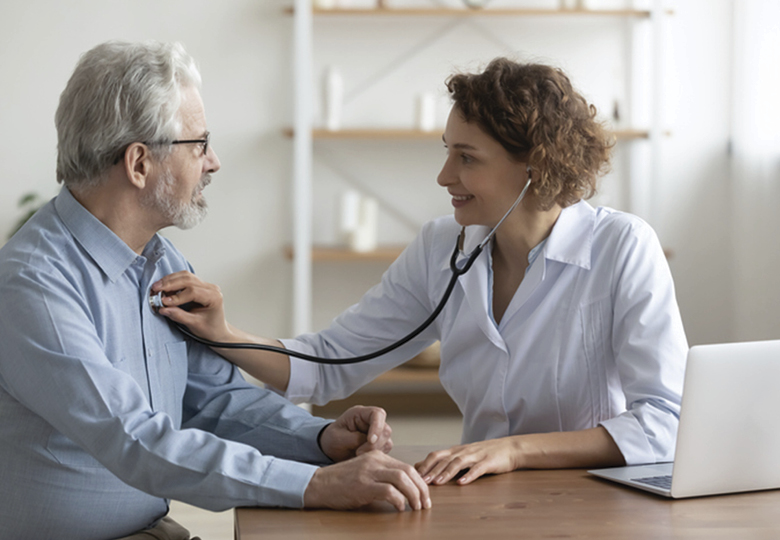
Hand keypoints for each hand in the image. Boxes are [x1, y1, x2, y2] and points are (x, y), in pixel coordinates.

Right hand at [151, 271, 230, 341]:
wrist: (216, 330)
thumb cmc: (210, 329)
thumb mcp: (194, 325)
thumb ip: (179, 316)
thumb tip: (163, 308)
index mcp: (214, 297)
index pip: (193, 291)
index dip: (177, 296)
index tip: (164, 302)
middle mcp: (211, 288)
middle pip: (188, 280)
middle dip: (170, 284)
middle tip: (155, 289)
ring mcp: (206, 285)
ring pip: (186, 276)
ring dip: (170, 280)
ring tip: (157, 287)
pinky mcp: (199, 285)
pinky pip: (185, 279)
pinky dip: (173, 281)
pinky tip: (164, 287)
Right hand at [304, 451, 430, 510]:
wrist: (318, 484)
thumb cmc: (341, 482)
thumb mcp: (365, 472)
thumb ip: (382, 475)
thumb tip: (405, 490)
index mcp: (378, 456)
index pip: (407, 466)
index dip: (420, 482)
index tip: (424, 496)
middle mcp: (375, 460)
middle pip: (409, 471)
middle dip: (421, 489)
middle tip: (425, 504)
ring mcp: (369, 471)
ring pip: (402, 479)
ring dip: (414, 495)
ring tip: (416, 507)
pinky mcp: (363, 485)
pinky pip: (388, 491)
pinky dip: (398, 500)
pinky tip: (399, 508)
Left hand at [319, 406, 392, 461]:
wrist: (330, 449)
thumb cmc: (332, 439)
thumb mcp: (338, 437)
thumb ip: (355, 438)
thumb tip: (370, 442)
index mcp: (360, 413)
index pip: (377, 414)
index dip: (377, 426)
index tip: (370, 440)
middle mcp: (371, 422)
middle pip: (385, 429)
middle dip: (374, 444)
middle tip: (359, 453)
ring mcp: (377, 433)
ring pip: (386, 441)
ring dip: (374, 451)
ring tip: (357, 455)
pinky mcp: (379, 445)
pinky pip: (384, 451)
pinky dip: (375, 456)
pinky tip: (363, 458)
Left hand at [415, 438, 520, 485]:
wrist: (510, 448)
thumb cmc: (484, 454)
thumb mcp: (464, 455)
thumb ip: (447, 461)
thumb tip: (426, 468)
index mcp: (456, 450)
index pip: (436, 455)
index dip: (424, 464)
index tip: (413, 475)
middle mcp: (463, 451)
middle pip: (444, 459)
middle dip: (431, 470)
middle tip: (420, 481)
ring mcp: (476, 456)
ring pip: (458, 463)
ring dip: (446, 473)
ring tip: (437, 483)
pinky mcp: (488, 462)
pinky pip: (477, 469)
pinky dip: (469, 476)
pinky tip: (462, 483)